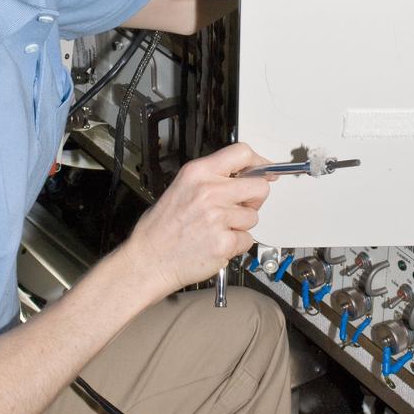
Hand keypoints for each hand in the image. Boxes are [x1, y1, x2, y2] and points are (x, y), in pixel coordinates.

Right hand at [122, 143, 273, 299]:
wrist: (149, 260)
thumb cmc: (160, 228)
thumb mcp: (181, 187)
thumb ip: (212, 178)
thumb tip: (242, 175)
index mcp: (198, 173)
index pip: (242, 153)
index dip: (259, 163)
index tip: (264, 170)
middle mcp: (210, 191)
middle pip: (259, 187)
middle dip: (254, 199)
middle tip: (239, 207)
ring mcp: (218, 217)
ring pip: (253, 217)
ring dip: (241, 225)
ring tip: (217, 229)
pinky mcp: (224, 242)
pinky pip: (247, 240)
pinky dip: (235, 245)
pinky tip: (215, 244)